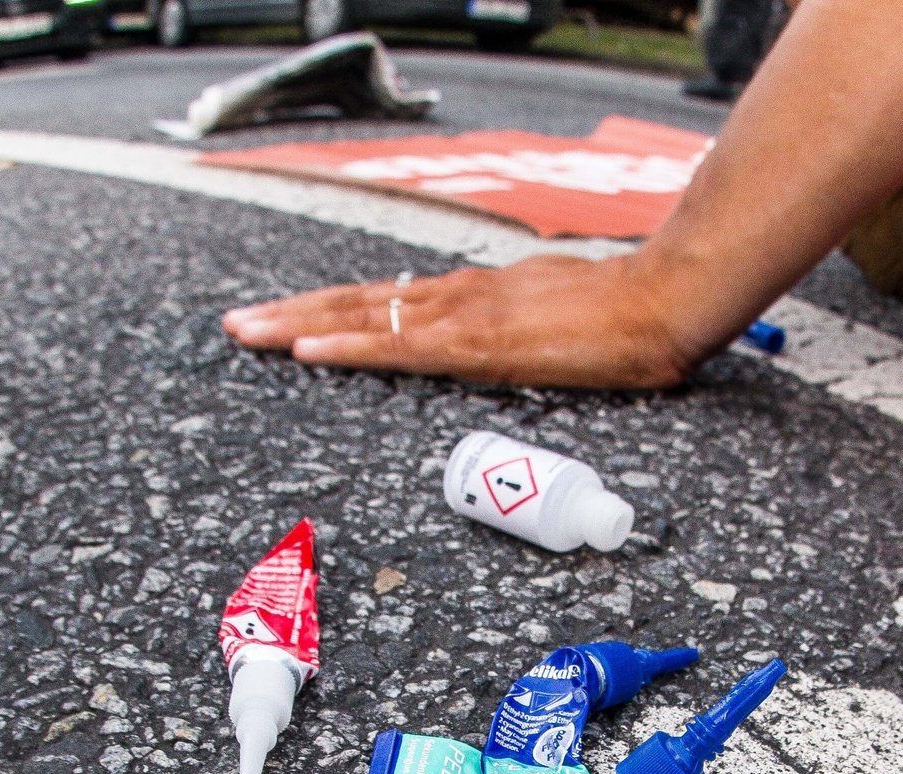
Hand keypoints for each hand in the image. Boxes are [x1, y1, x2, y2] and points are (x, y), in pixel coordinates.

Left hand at [222, 254, 705, 389]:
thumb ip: (522, 326)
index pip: (389, 299)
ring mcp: (465, 315)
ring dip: (300, 325)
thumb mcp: (557, 314)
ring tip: (251, 333)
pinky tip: (308, 351)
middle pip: (360, 300)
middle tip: (240, 324)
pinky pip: (400, 346)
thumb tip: (505, 342)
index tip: (289, 319)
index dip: (334, 309)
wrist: (663, 302)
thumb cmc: (625, 315)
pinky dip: (348, 346)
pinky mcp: (479, 342)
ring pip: (364, 315)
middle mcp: (460, 295)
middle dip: (294, 313)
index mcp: (477, 294)